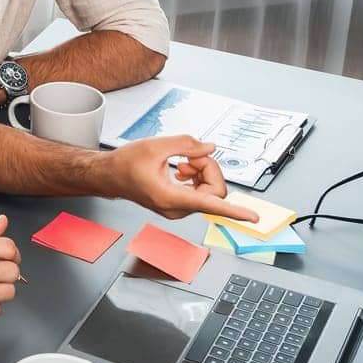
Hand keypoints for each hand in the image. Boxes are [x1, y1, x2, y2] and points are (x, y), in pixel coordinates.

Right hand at [106, 135, 258, 221]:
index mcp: (170, 197)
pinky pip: (201, 193)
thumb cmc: (125, 164)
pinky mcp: (178, 205)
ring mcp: (178, 209)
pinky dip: (197, 177)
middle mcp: (176, 208)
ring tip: (182, 162)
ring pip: (209, 192)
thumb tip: (210, 148)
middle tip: (191, 155)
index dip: (235, 210)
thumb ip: (186, 145)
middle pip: (214, 191)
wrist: (109, 176)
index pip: (210, 204)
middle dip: (209, 169)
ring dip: (202, 172)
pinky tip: (181, 169)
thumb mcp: (155, 146)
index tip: (253, 217)